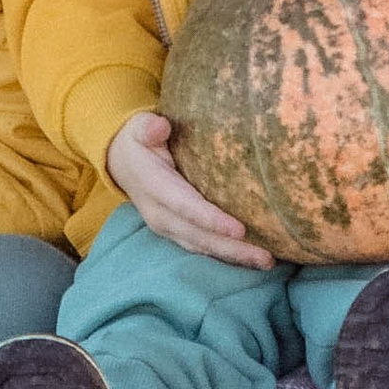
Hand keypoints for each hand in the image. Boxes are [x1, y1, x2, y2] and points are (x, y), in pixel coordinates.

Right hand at [105, 110, 273, 267]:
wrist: (122, 164)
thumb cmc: (138, 142)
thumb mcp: (139, 128)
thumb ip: (148, 127)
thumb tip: (160, 127)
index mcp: (154, 188)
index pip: (185, 207)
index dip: (211, 220)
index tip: (239, 230)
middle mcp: (160, 214)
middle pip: (199, 236)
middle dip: (232, 248)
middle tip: (266, 256)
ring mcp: (167, 228)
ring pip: (202, 247)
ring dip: (234, 257)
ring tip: (266, 262)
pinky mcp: (176, 233)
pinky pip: (202, 248)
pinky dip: (226, 256)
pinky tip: (251, 259)